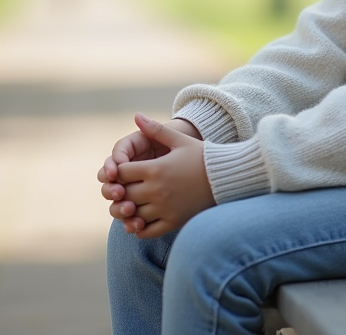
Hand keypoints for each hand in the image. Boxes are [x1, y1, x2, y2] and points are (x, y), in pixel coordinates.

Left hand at [110, 113, 214, 238]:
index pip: (120, 173)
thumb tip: (136, 115)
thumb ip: (156, 129)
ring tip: (132, 204)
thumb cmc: (202, 156)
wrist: (226, 177)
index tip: (125, 172)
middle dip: (122, 191)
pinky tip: (140, 220)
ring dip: (128, 210)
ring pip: (132, 214)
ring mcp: (164, 208)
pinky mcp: (173, 221)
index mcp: (155, 169)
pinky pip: (147, 230)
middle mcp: (156, 190)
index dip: (118, 172)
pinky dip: (139, 228)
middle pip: (124, 194)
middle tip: (125, 188)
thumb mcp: (179, 140)